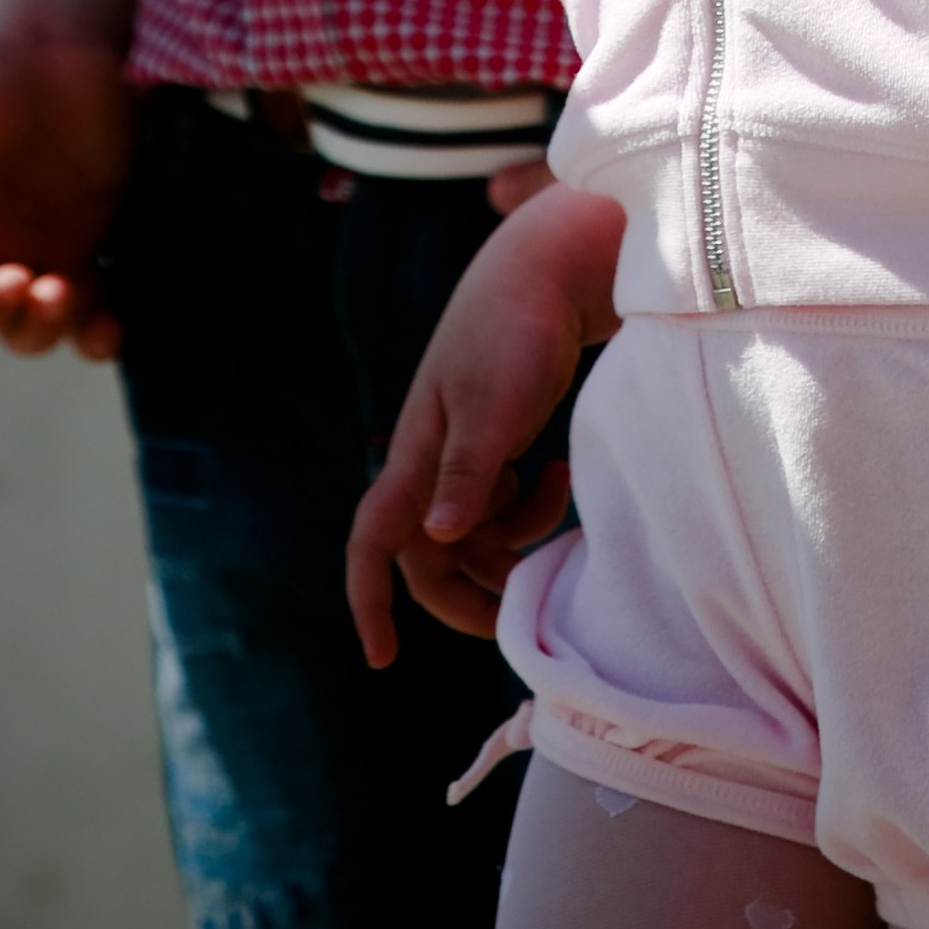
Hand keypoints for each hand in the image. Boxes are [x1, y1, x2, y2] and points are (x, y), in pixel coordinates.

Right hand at [0, 5, 135, 361]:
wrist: (52, 47)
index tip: (13, 279)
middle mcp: (5, 254)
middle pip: (11, 326)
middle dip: (29, 325)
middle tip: (52, 290)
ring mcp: (57, 249)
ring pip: (57, 324)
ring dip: (67, 332)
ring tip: (90, 316)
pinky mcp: (102, 236)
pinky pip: (103, 298)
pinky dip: (105, 326)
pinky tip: (114, 328)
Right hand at [347, 185, 623, 663]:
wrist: (549, 270)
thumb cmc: (517, 332)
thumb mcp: (495, 403)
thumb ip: (469, 472)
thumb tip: (438, 540)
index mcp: (418, 453)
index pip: (374, 539)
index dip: (368, 600)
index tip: (381, 657)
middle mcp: (431, 460)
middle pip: (431, 557)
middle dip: (470, 592)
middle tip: (521, 615)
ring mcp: (464, 451)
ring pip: (474, 534)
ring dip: (514, 540)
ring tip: (560, 497)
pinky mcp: (496, 439)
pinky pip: (501, 505)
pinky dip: (530, 509)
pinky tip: (558, 473)